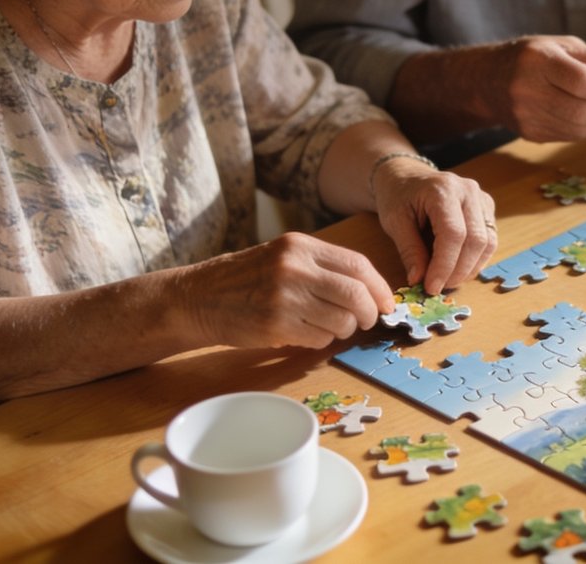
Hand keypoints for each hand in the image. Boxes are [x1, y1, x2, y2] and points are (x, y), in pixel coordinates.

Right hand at [184, 233, 394, 348]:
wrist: (199, 297)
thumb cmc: (246, 279)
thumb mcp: (283, 257)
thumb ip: (323, 267)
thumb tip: (371, 292)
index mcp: (300, 246)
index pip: (358, 265)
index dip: (379, 288)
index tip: (386, 302)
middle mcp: (294, 268)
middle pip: (356, 294)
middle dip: (370, 312)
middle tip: (367, 320)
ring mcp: (284, 297)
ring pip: (342, 320)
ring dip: (344, 329)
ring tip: (328, 326)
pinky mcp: (275, 325)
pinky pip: (319, 338)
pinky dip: (321, 340)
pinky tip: (305, 333)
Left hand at [372, 158, 497, 294]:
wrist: (408, 177)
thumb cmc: (399, 197)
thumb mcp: (394, 221)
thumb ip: (409, 250)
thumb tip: (419, 280)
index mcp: (443, 190)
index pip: (454, 234)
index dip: (445, 265)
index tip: (431, 287)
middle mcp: (468, 191)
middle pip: (476, 240)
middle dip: (459, 271)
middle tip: (439, 287)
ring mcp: (481, 198)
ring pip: (488, 243)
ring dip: (470, 268)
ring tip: (447, 280)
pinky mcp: (487, 208)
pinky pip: (490, 240)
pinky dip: (475, 260)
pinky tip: (457, 267)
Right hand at [491, 35, 585, 141]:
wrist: (488, 80)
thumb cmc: (533, 57)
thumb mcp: (565, 46)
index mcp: (538, 61)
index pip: (581, 82)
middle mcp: (528, 90)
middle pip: (581, 111)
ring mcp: (526, 116)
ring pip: (577, 129)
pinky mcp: (530, 133)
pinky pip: (569, 136)